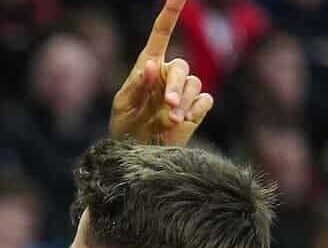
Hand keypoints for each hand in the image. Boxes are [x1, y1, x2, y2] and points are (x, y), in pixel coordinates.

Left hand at [109, 0, 212, 146]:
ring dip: (183, 102)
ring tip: (169, 120)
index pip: (162, 32)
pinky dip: (195, 110)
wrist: (136, 154)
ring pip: (195, 85)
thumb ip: (136, 86)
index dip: (171, 12)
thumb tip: (153, 65)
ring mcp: (184, 92)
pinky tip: (182, 122)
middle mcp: (169, 74)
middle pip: (182, 67)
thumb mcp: (122, 106)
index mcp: (149, 65)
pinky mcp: (195, 109)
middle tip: (168, 107)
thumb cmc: (124, 128)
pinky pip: (204, 100)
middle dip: (176, 86)